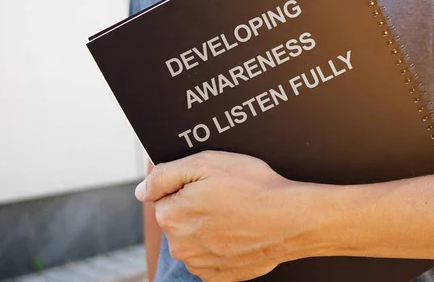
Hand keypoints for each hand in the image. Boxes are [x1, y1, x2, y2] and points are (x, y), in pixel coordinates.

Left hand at [135, 150, 310, 281]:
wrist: (291, 219)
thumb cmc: (253, 188)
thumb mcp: (205, 163)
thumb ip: (165, 175)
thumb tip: (142, 190)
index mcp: (171, 216)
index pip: (165, 197)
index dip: (188, 187)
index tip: (211, 185)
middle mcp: (180, 246)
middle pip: (179, 219)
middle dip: (196, 207)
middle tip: (226, 197)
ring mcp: (200, 264)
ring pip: (194, 239)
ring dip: (209, 228)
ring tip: (236, 215)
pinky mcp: (219, 275)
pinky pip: (210, 256)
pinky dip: (221, 245)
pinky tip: (239, 232)